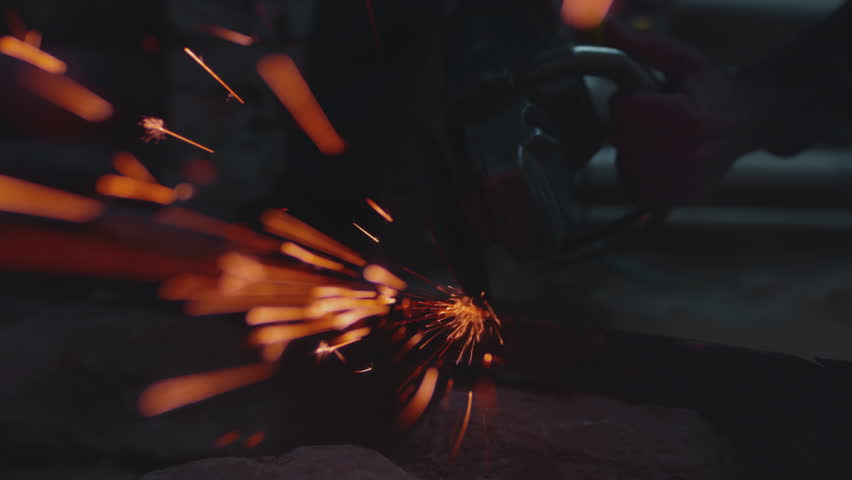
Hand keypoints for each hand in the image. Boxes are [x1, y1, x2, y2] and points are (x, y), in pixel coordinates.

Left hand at [604, 22, 771, 204]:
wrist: (748, 120)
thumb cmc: (713, 88)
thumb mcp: (683, 59)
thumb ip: (645, 45)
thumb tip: (610, 27)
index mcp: (685, 115)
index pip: (625, 112)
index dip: (623, 102)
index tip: (636, 98)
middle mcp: (686, 151)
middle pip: (622, 140)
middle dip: (625, 125)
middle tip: (644, 118)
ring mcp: (686, 177)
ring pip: (626, 166)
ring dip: (630, 151)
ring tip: (652, 138)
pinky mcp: (684, 195)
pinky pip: (640, 188)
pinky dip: (639, 175)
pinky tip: (656, 159)